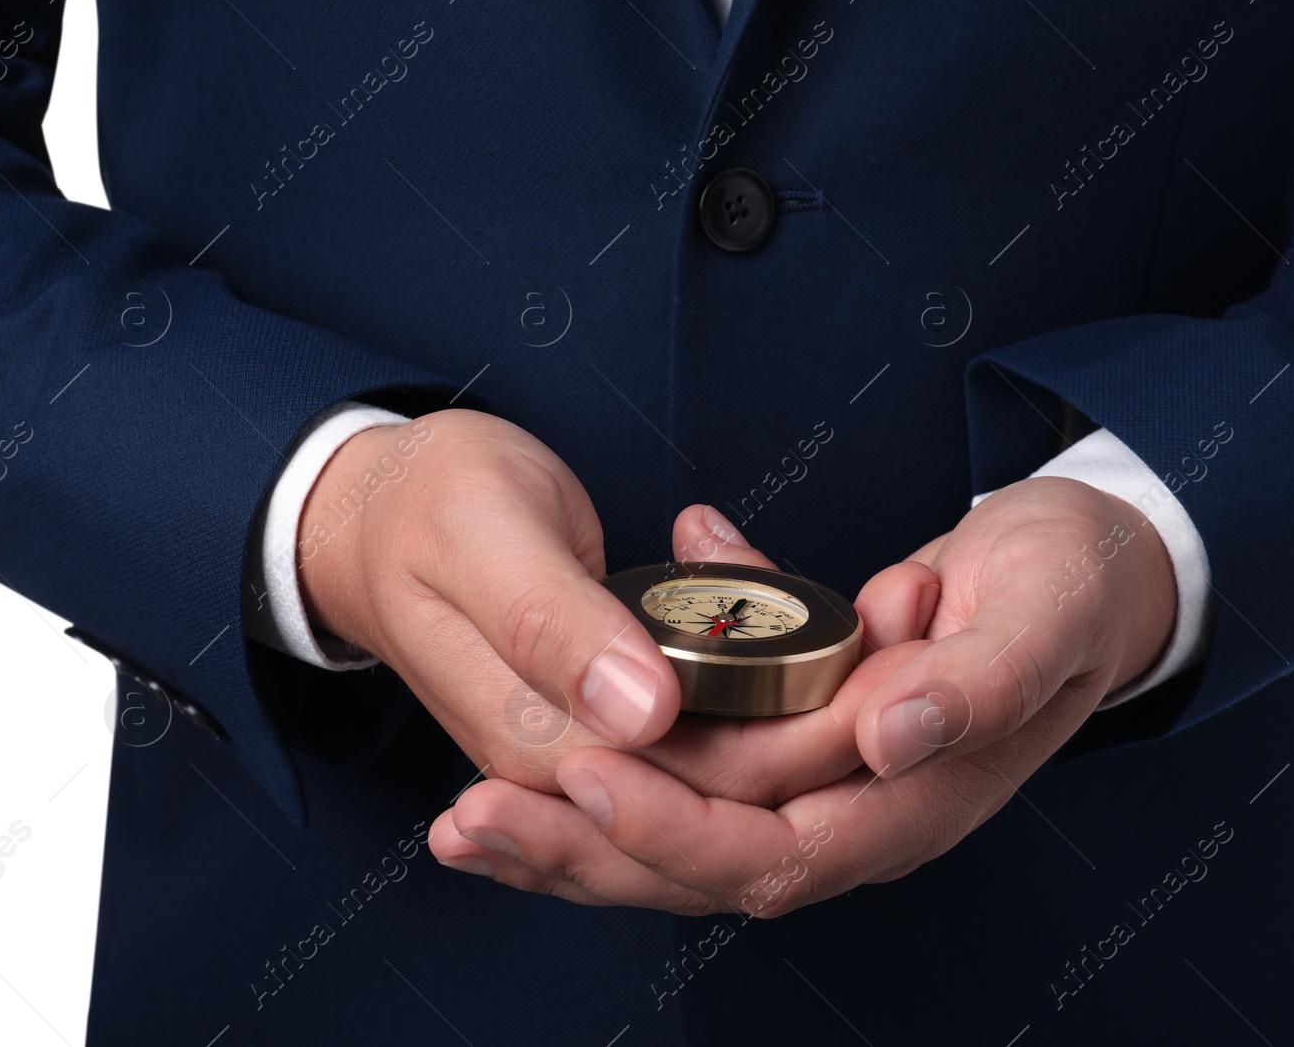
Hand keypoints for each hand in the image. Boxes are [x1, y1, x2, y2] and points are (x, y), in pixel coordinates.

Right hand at [297, 410, 933, 806]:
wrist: (378, 513)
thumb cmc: (424, 508)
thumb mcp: (478, 540)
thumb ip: (552, 627)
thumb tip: (641, 715)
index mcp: (544, 740)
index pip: (706, 782)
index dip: (811, 726)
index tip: (889, 642)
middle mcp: (580, 770)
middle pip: (745, 784)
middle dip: (842, 711)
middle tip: (914, 603)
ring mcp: (603, 753)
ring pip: (746, 763)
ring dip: (830, 697)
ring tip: (904, 600)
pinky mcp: (625, 721)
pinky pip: (723, 730)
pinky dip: (791, 685)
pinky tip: (852, 629)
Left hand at [427, 477, 1176, 914]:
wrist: (1085, 572)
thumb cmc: (1071, 590)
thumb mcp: (1044, 616)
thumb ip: (978, 683)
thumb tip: (890, 736)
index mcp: (915, 805)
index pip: (775, 854)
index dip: (674, 832)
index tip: (582, 780)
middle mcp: (857, 813)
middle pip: (700, 867)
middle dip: (582, 851)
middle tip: (468, 823)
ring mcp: (820, 782)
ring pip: (677, 830)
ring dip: (572, 824)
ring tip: (464, 818)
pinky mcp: (794, 740)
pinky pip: (691, 765)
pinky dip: (615, 751)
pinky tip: (531, 730)